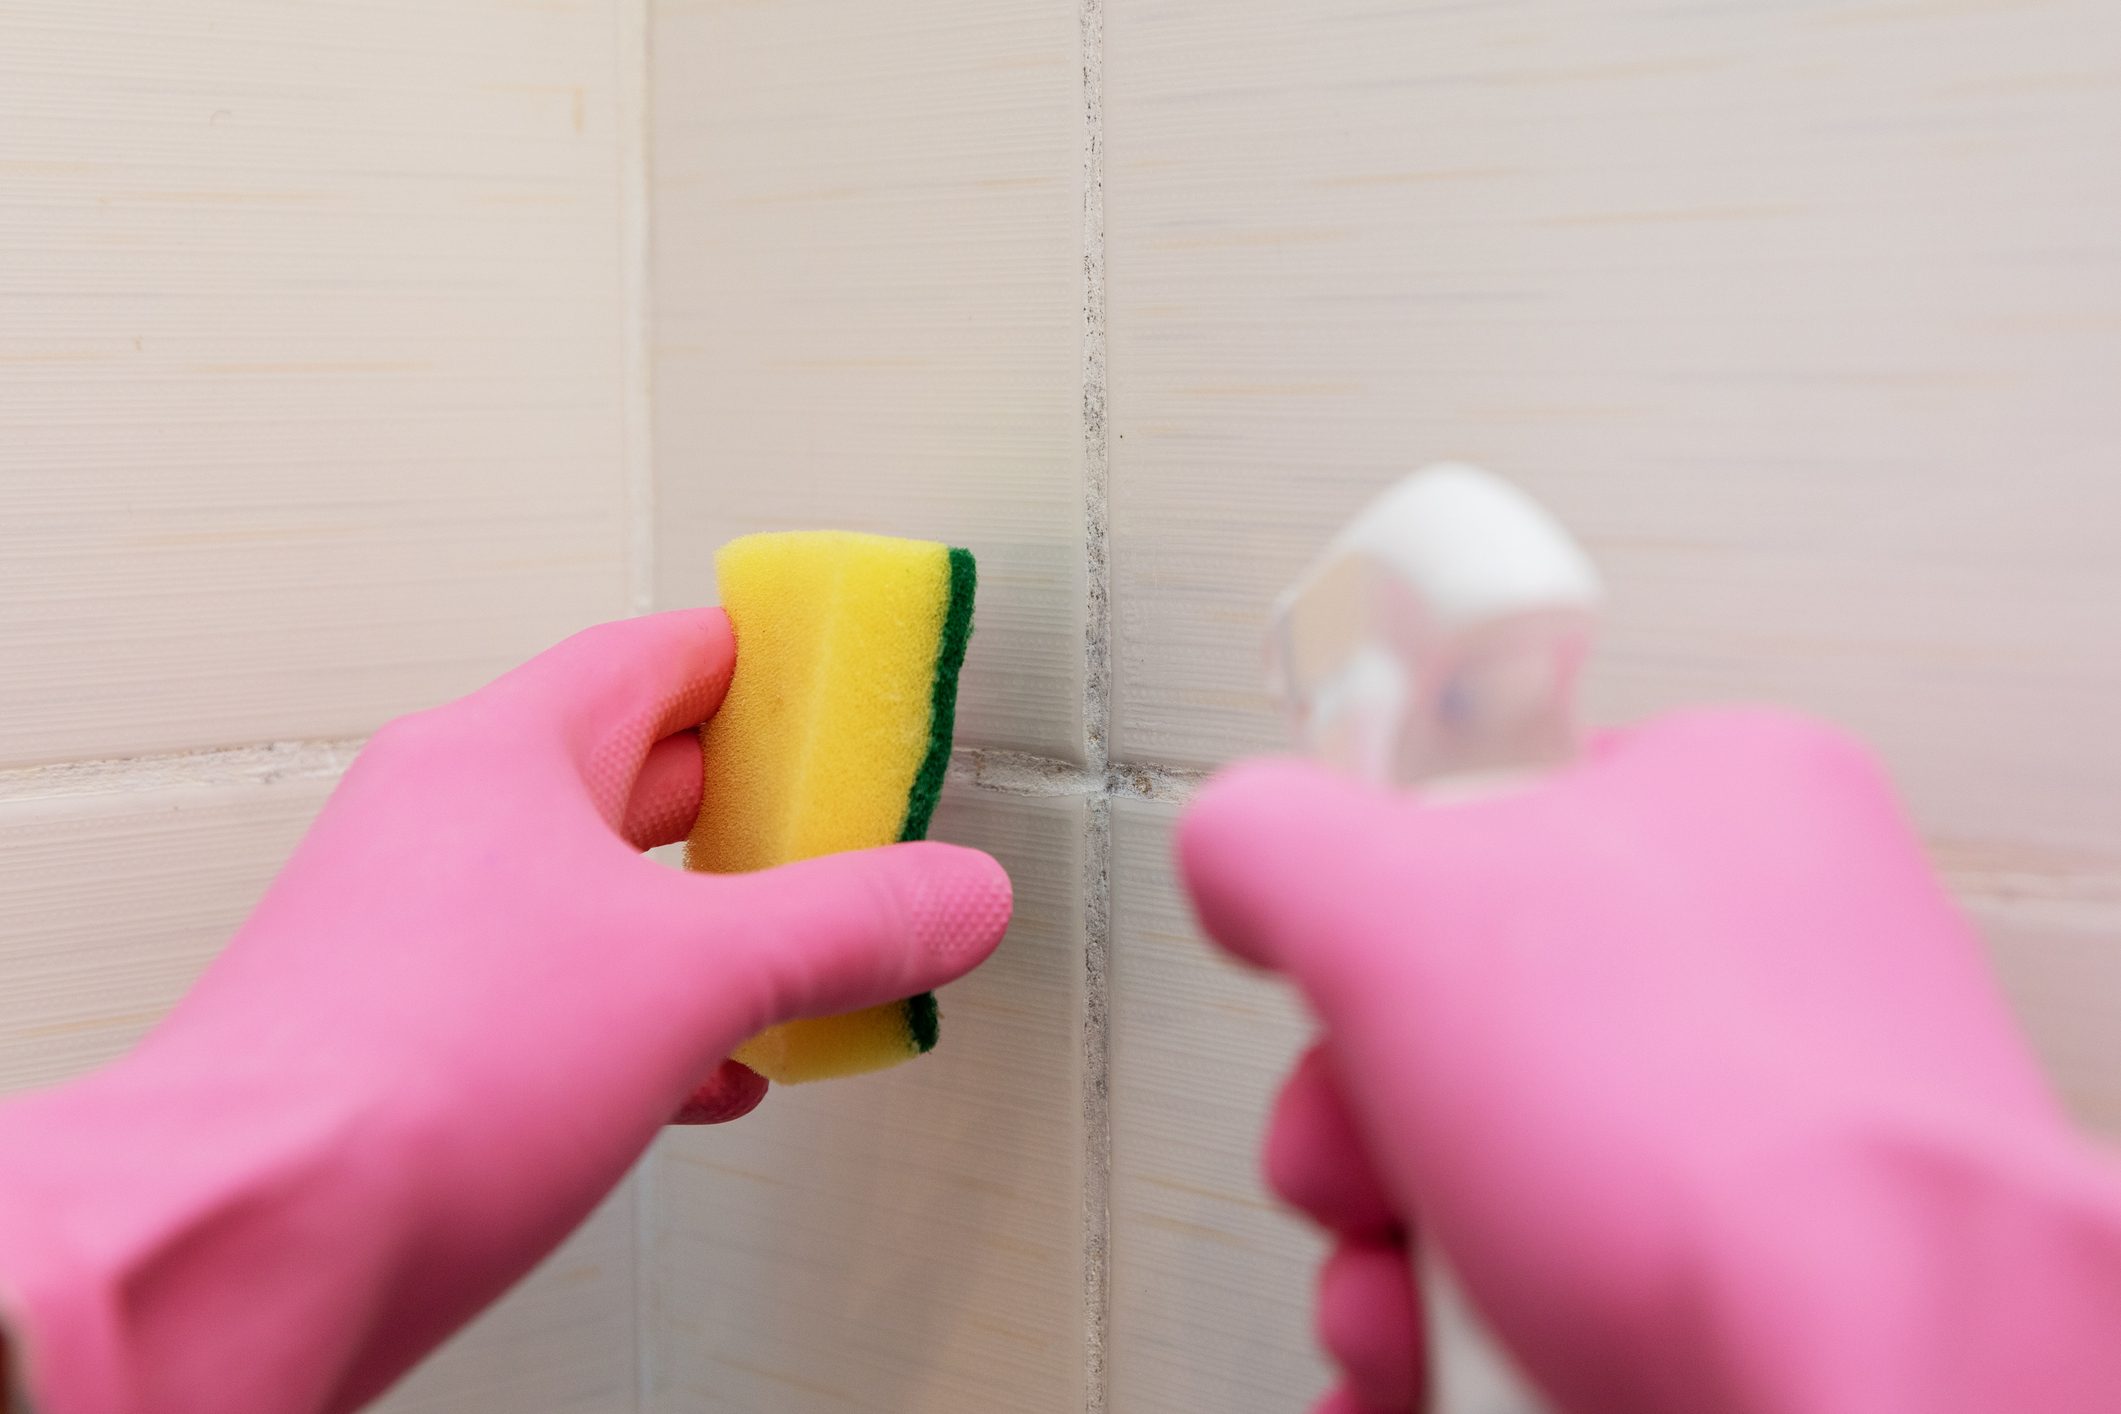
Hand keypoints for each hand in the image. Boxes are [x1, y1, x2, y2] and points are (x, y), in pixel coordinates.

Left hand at [0, 609, 1012, 1412]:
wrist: (238, 1249)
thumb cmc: (401, 1079)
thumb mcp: (690, 975)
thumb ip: (844, 926)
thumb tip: (953, 895)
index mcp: (502, 756)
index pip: (660, 656)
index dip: (766, 663)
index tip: (841, 677)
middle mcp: (450, 830)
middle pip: (640, 777)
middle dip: (758, 809)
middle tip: (854, 823)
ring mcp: (424, 941)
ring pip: (603, 901)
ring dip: (710, 928)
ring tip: (806, 955)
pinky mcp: (415, 1049)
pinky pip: (565, 1002)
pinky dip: (654, 1021)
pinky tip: (712, 1072)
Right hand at [1180, 710, 2120, 1413]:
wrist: (1893, 1389)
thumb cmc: (1715, 1151)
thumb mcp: (1402, 913)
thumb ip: (1278, 840)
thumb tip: (1232, 850)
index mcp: (1717, 805)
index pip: (1480, 808)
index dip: (1371, 910)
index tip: (1335, 980)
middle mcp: (1754, 963)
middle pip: (1459, 1016)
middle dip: (1357, 1128)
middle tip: (1364, 1169)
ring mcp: (1759, 1134)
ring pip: (1492, 1168)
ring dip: (1389, 1254)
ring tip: (1405, 1305)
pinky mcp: (1749, 1278)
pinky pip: (1553, 1279)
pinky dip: (1458, 1335)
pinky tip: (1424, 1374)